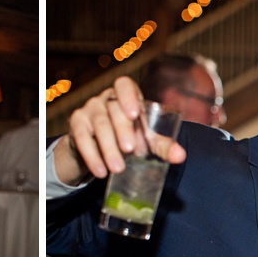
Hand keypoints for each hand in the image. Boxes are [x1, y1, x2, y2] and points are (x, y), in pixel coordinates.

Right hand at [58, 77, 184, 183]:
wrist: (97, 148)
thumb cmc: (127, 137)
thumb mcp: (145, 139)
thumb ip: (162, 145)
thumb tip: (181, 156)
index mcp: (126, 96)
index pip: (124, 85)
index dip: (129, 96)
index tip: (135, 114)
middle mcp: (106, 99)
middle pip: (113, 109)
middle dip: (122, 130)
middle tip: (130, 150)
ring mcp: (89, 109)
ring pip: (99, 124)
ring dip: (108, 147)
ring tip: (117, 168)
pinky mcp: (76, 124)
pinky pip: (81, 138)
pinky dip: (92, 156)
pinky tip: (100, 171)